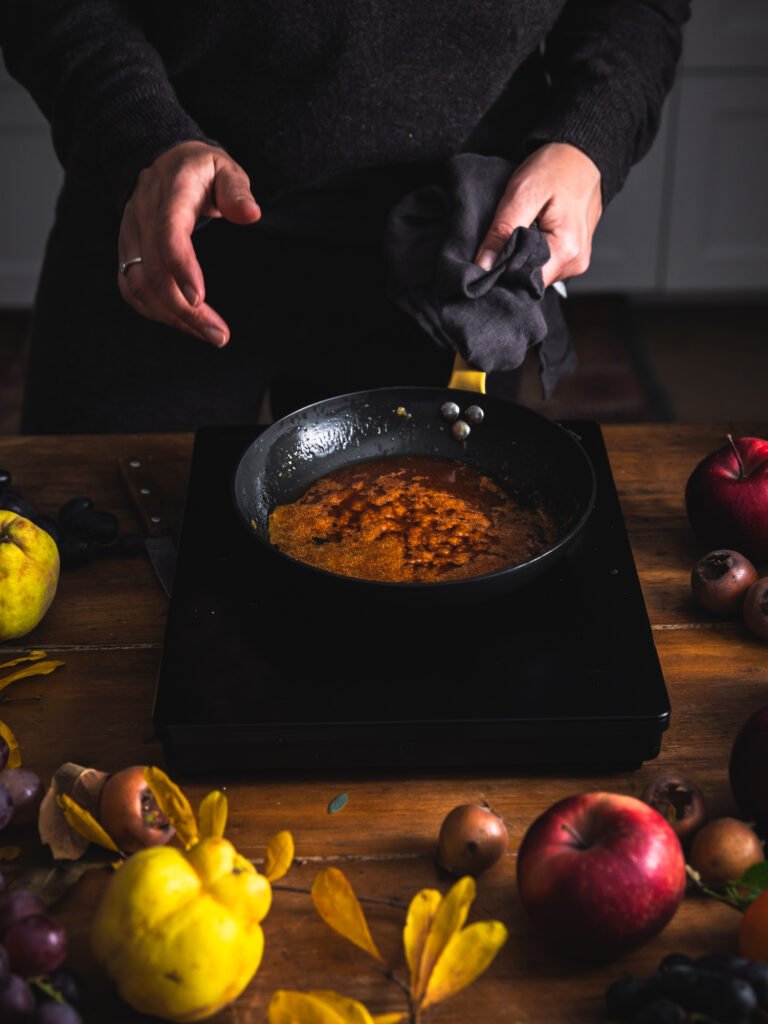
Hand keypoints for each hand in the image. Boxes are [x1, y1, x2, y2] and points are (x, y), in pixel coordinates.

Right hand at [117, 141, 260, 346]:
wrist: (161, 161)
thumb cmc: (201, 170)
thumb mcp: (224, 169)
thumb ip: (237, 191)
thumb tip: (252, 215)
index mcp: (170, 193)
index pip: (169, 233)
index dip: (181, 267)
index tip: (199, 299)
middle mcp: (143, 216)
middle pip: (154, 272)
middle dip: (186, 310)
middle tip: (220, 335)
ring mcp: (130, 236)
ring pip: (139, 286)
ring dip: (172, 318)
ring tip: (208, 334)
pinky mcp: (127, 253)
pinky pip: (132, 289)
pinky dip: (156, 312)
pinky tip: (186, 324)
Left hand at [475, 142, 601, 287]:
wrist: (581, 155)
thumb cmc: (556, 168)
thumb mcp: (522, 194)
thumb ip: (502, 232)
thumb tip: (484, 265)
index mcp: (566, 250)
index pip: (525, 281)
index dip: (502, 274)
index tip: (487, 259)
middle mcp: (576, 262)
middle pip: (531, 281)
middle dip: (510, 266)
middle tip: (499, 242)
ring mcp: (577, 261)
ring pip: (537, 274)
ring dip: (520, 259)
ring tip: (517, 234)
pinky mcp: (573, 256)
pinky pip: (545, 265)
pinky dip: (531, 254)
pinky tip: (528, 236)